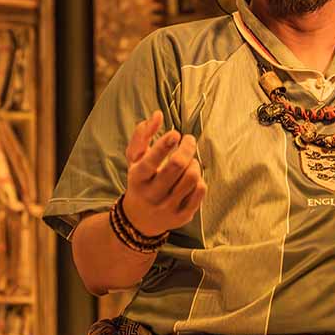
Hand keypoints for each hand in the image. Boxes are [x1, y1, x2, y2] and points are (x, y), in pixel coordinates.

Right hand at [121, 111, 206, 236]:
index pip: (151, 160)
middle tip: (189, 140)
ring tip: (190, 160)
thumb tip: (158, 114)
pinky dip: (200, 179)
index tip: (176, 133)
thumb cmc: (140, 181)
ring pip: (191, 178)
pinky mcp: (182, 216)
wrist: (139, 219)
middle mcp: (151, 194)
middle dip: (187, 148)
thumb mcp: (134, 159)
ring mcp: (167, 207)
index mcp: (137, 178)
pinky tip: (193, 176)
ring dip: (194, 163)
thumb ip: (143, 134)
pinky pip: (200, 192)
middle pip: (176, 166)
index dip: (165, 144)